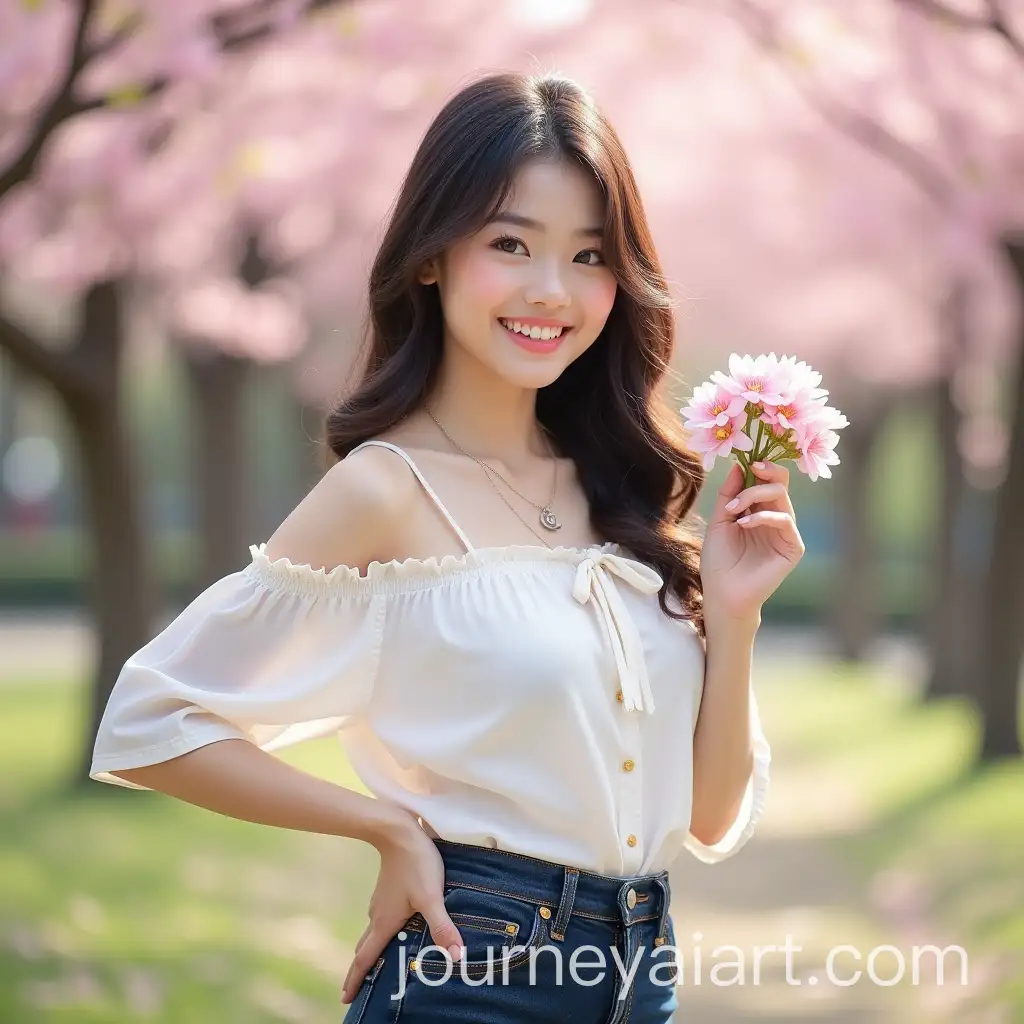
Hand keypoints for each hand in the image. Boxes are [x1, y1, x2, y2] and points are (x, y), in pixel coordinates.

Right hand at [340, 808, 464, 1003]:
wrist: (398, 830)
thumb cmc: (415, 863)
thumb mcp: (431, 896)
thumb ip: (442, 927)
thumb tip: (456, 957)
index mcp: (384, 922)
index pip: (365, 958)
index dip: (355, 980)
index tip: (345, 999)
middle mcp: (377, 915)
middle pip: (364, 949)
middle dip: (360, 970)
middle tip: (358, 990)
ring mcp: (380, 902)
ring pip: (372, 933)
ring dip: (371, 951)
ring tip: (377, 966)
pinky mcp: (387, 890)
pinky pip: (379, 919)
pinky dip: (380, 933)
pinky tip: (394, 931)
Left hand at [700, 460, 804, 623]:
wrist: (722, 593)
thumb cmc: (718, 561)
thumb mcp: (719, 521)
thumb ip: (729, 494)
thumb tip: (739, 465)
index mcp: (758, 511)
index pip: (767, 481)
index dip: (760, 467)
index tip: (747, 459)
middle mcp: (775, 518)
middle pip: (780, 484)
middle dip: (765, 473)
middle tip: (752, 468)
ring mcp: (785, 533)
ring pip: (782, 498)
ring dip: (755, 496)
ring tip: (734, 508)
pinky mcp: (792, 547)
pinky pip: (786, 521)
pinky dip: (764, 517)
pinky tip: (744, 524)